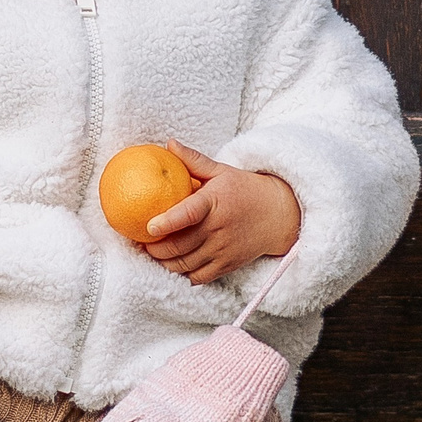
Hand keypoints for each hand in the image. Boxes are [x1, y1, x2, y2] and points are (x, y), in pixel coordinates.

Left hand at [142, 143, 300, 286]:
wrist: (279, 214)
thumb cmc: (245, 190)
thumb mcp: (221, 171)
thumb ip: (194, 160)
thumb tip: (169, 144)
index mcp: (214, 203)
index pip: (187, 214)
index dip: (167, 223)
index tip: (148, 226)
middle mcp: (218, 229)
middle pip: (179, 245)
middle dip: (154, 248)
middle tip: (141, 242)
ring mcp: (223, 250)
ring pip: (185, 264)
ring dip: (164, 263)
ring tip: (153, 253)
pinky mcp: (228, 265)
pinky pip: (198, 277)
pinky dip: (182, 273)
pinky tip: (173, 265)